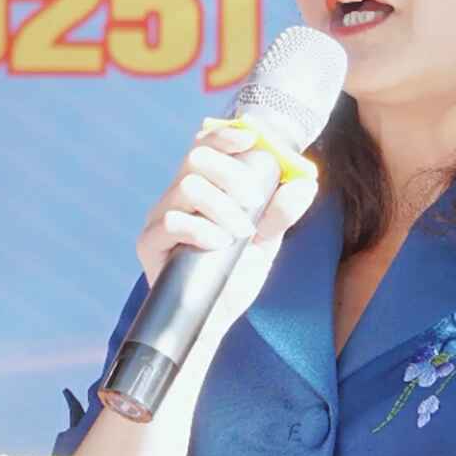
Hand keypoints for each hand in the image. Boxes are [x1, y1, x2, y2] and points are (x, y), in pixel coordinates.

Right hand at [135, 124, 318, 329]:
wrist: (215, 320)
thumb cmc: (235, 277)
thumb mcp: (266, 242)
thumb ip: (282, 213)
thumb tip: (306, 182)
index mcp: (202, 189)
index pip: (205, 146)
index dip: (225, 135)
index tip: (251, 139)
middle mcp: (177, 197)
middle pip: (196, 158)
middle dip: (231, 173)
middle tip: (253, 201)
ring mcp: (161, 218)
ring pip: (187, 186)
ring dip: (222, 206)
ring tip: (240, 233)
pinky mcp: (150, 243)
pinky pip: (171, 221)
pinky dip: (201, 229)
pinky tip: (219, 244)